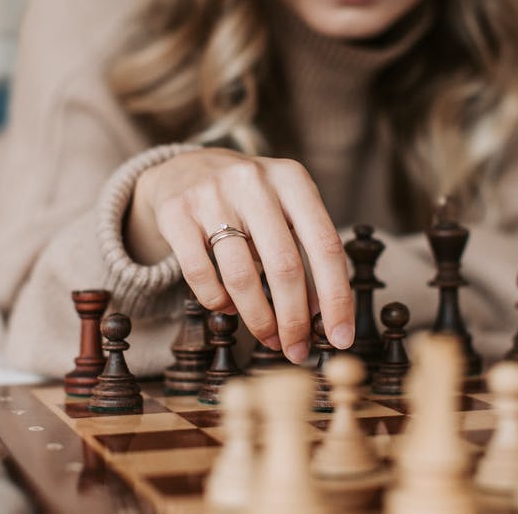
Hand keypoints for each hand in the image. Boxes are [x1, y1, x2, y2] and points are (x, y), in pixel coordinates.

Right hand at [128, 148, 353, 362]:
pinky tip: (228, 308)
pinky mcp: (176, 213)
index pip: (326, 246)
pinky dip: (218, 301)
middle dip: (294, 319)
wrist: (185, 168)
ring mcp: (212, 195)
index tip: (341, 338)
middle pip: (285, 266)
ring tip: (267, 336)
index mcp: (292, 179)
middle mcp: (254, 181)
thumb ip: (306, 253)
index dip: (337, 298)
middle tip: (297, 350)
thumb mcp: (284, 211)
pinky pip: (200, 274)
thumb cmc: (249, 200)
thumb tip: (324, 316)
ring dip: (258, 318)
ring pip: (241, 276)